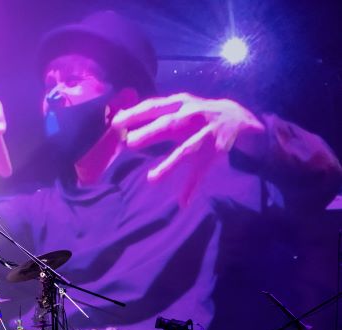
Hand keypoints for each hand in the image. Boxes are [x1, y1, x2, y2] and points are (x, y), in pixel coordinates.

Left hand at [112, 93, 264, 201]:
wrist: (236, 114)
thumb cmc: (195, 113)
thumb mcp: (177, 108)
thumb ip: (153, 114)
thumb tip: (121, 118)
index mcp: (180, 103)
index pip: (155, 106)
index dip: (136, 113)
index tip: (116, 121)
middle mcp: (193, 115)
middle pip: (170, 124)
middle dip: (150, 132)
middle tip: (129, 142)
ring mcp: (206, 133)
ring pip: (186, 150)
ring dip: (169, 165)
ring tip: (151, 179)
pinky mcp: (217, 150)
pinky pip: (203, 170)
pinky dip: (193, 186)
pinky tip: (183, 202)